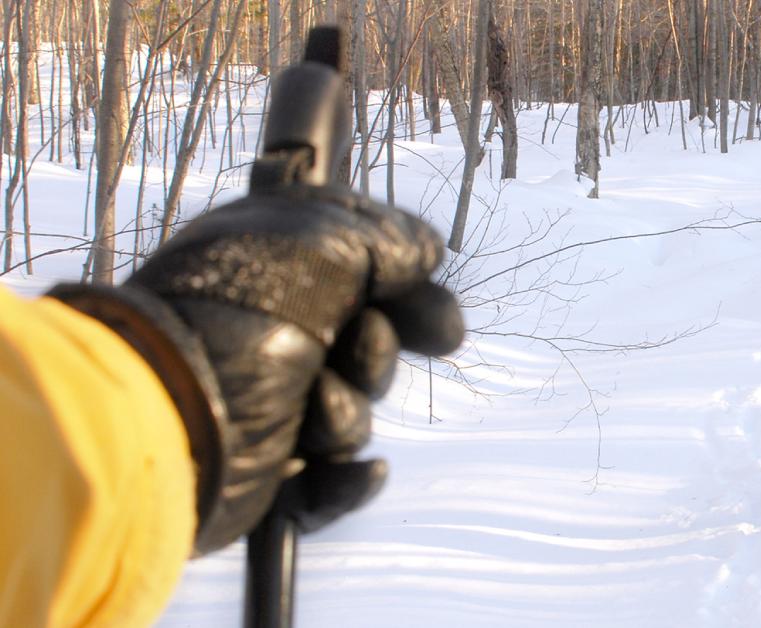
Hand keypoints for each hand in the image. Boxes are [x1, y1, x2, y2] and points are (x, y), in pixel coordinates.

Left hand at [51, 186, 463, 553]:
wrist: (163, 415)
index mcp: (271, 271)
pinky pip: (332, 482)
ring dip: (347, 411)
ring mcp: (265, 404)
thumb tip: (427, 249)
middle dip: (379, 349)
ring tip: (315, 404)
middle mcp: (268, 333)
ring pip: (352, 413)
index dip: (400, 271)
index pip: (353, 262)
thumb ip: (384, 240)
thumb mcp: (319, 247)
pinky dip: (349, 479)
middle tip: (377, 346)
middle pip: (364, 342)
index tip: (431, 275)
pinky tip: (362, 469)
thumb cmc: (236, 317)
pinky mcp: (266, 473)